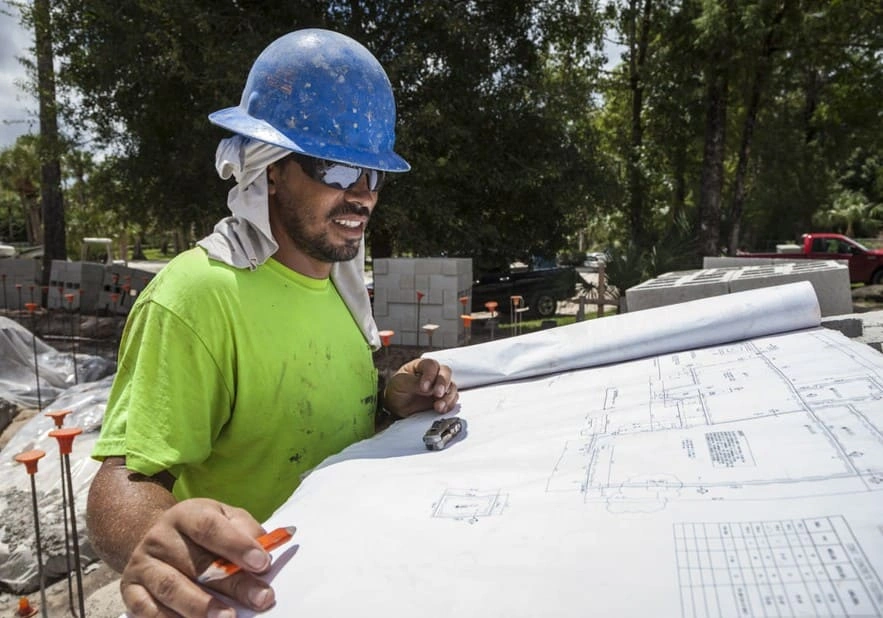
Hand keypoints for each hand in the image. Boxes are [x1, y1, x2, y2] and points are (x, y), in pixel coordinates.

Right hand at [120, 498, 276, 616]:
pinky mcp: (130, 590)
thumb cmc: (202, 533)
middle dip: (232, 585)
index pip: (210, 528)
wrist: (157, 539)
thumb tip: (268, 551)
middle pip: (197, 563)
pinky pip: (148, 610)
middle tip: (261, 599)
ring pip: (171, 588)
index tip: (263, 563)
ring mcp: (142, 564)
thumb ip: (247, 531)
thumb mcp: (225, 519)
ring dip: (201, 607)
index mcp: (186, 514)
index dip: (237, 545)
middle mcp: (160, 537)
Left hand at [383, 357, 457, 417]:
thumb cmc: (397, 390)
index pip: (431, 365)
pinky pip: (453, 399)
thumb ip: (413, 383)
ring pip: (452, 386)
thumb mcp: (400, 384)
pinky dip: (449, 404)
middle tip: (437, 394)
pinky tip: (441, 409)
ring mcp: (439, 386)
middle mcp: (433, 374)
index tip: (424, 387)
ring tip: (438, 407)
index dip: (429, 375)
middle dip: (443, 383)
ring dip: (448, 397)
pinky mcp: (443, 398)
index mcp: (421, 365)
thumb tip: (428, 388)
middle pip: (446, 372)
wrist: (397, 406)